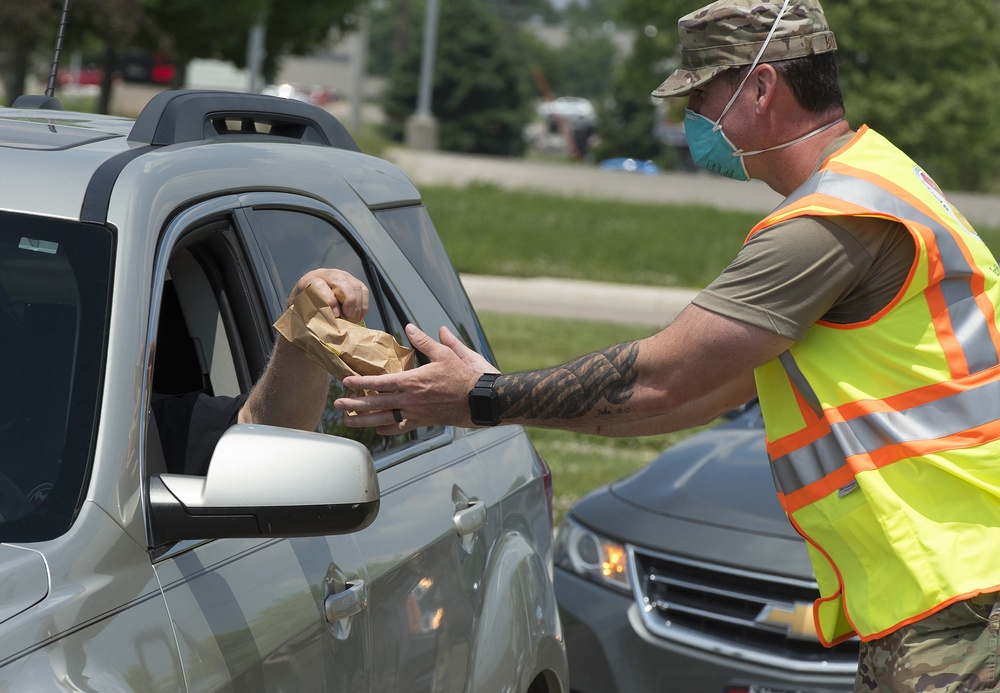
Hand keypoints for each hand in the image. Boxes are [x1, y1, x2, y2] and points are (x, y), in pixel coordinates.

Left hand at [287, 268, 368, 321]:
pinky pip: (363, 290)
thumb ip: (312, 316)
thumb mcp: (303, 312)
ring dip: (357, 305)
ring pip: (355, 286)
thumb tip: (327, 327)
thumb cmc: (304, 309)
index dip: (329, 300)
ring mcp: (341, 276)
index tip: (335, 315)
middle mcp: (326, 275)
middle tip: (349, 316)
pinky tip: (358, 316)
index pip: (320, 285)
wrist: (308, 299)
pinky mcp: (352, 281)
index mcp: (309, 281)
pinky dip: (363, 305)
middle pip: (341, 281)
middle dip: (349, 299)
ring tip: (353, 319)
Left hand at [334, 324, 498, 433]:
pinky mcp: (422, 422)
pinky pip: (401, 428)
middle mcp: (410, 400)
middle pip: (376, 403)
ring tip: (348, 422)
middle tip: (338, 404)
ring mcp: (415, 413)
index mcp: (413, 381)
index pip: (380, 382)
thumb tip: (409, 327)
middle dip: (354, 405)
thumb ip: (424, 341)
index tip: (346, 382)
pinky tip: (378, 430)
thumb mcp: (445, 353)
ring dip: (364, 421)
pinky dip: (387, 430)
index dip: (361, 383)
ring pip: (384, 419)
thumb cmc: (463, 376)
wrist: (479, 400)